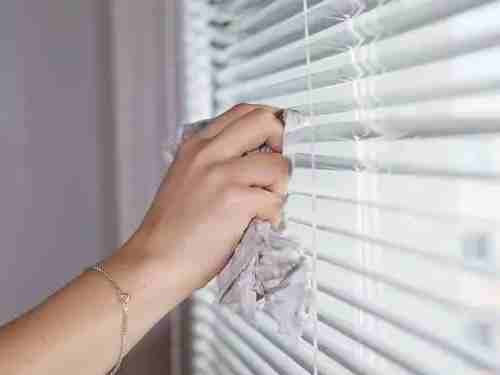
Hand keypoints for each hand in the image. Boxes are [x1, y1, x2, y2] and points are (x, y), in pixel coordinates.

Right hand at [130, 104, 289, 293]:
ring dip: (279, 189)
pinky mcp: (235, 200)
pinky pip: (275, 201)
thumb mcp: (187, 177)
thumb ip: (216, 160)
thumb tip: (259, 156)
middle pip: (267, 121)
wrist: (154, 262)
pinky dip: (272, 217)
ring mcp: (222, 175)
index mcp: (197, 145)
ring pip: (280, 165)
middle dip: (284, 144)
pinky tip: (255, 227)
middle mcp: (209, 153)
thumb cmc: (174, 228)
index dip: (269, 123)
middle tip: (276, 172)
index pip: (244, 110)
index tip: (275, 144)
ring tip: (262, 207)